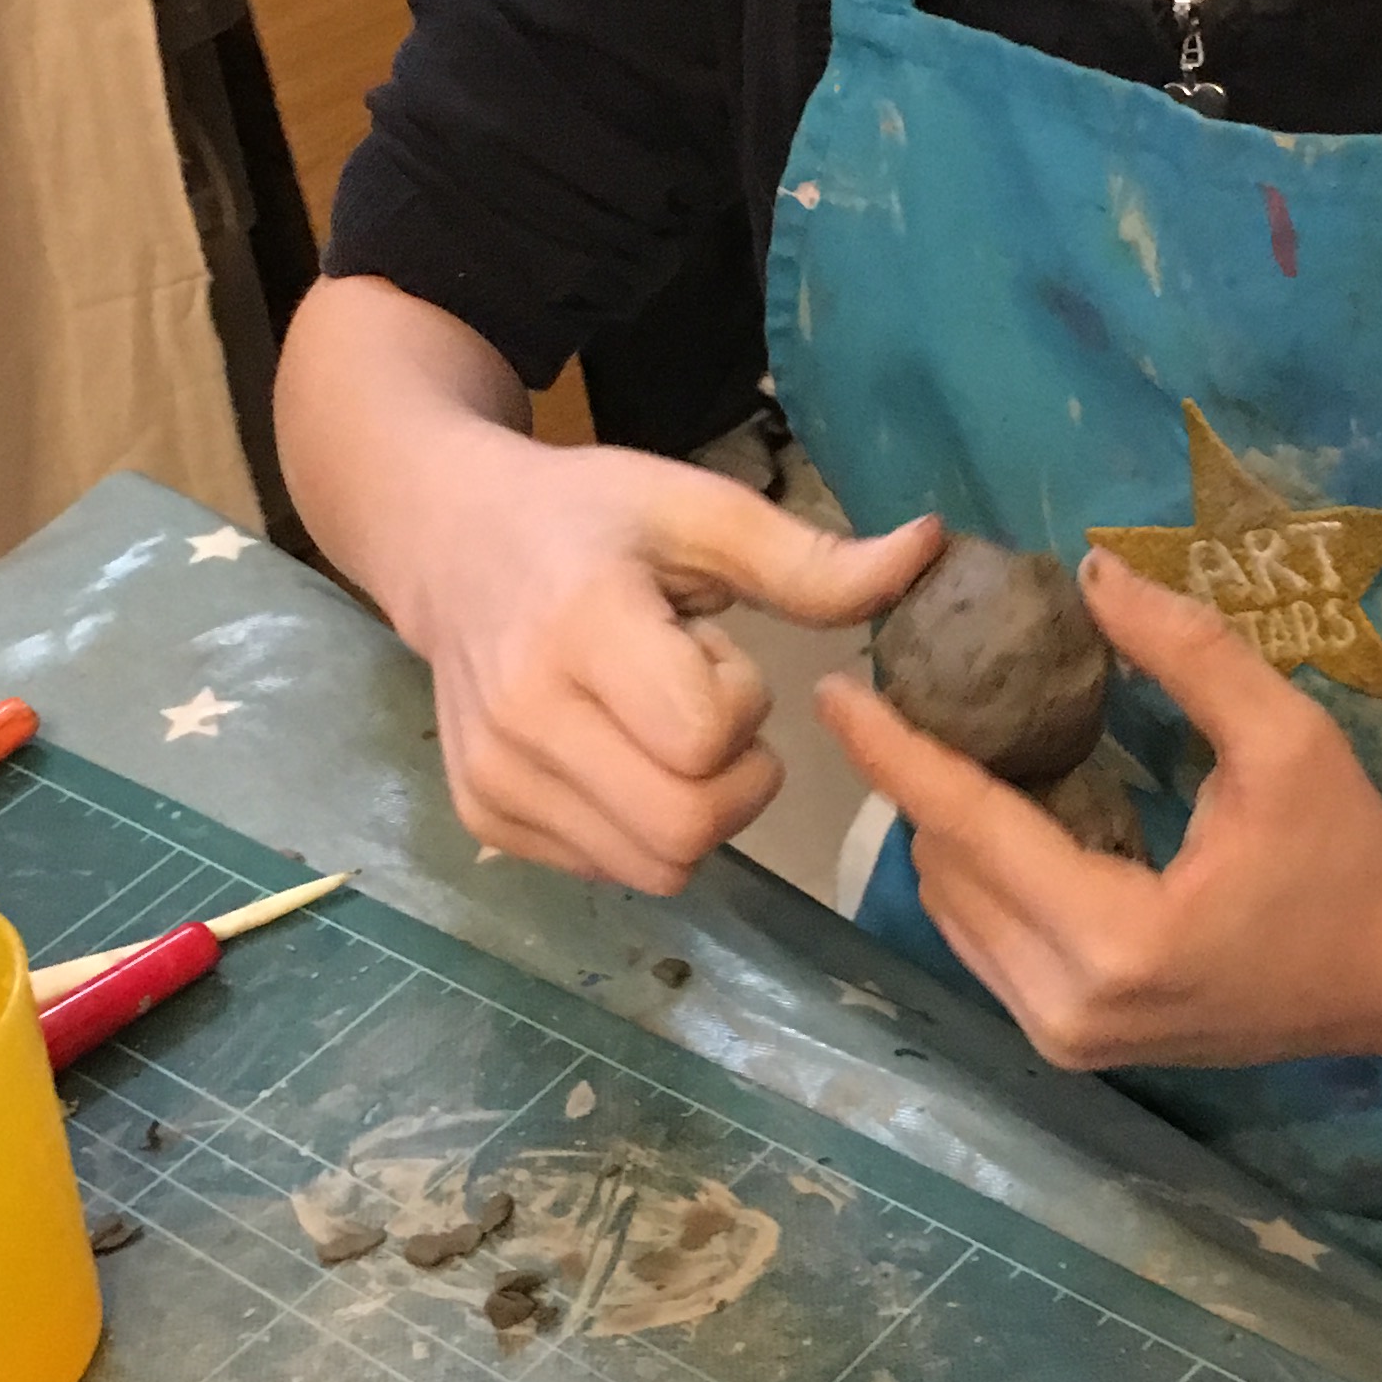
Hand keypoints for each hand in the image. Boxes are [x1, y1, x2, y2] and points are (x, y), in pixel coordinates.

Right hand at [384, 423, 940, 895]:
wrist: (449, 542)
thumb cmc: (587, 519)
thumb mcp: (698, 511)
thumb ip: (812, 560)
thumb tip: (932, 554)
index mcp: (579, 625)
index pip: (705, 738)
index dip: (740, 704)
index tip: (713, 650)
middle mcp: (522, 716)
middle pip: (684, 830)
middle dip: (734, 780)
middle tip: (706, 710)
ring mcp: (491, 777)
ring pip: (653, 867)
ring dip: (691, 811)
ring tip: (656, 727)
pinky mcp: (482, 816)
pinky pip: (607, 870)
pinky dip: (639, 828)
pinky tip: (618, 753)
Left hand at [817, 548, 1381, 1067]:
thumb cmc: (1352, 851)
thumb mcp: (1285, 738)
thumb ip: (1186, 652)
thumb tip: (1090, 571)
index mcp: (1117, 939)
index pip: (971, 830)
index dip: (897, 753)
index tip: (832, 691)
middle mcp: (1071, 1006)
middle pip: (946, 871)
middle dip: (919, 782)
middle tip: (909, 692)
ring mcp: (1067, 1037)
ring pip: (953, 912)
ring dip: (944, 829)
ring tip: (953, 742)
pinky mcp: (1071, 1043)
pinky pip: (983, 944)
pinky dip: (978, 875)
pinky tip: (1002, 810)